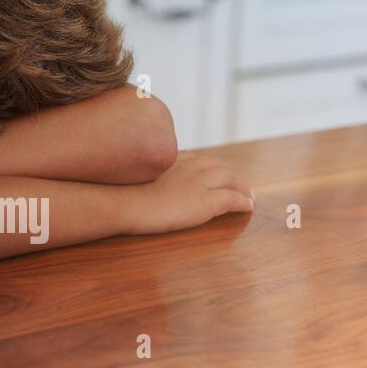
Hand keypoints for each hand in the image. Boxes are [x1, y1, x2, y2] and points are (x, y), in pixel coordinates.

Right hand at [125, 152, 252, 235]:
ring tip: (247, 195)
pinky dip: (243, 202)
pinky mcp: (205, 202)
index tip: (214, 173)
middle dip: (231, 176)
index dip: (210, 168)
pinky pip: (232, 199)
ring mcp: (198, 183)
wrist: (125, 201)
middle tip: (239, 185)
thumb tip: (135, 182)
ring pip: (229, 180)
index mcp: (171, 160)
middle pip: (218, 167)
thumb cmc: (118, 193)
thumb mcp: (130, 176)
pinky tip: (248, 207)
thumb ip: (142, 174)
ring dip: (241, 187)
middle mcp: (188, 166)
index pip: (198, 160)